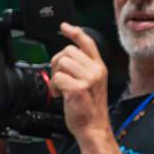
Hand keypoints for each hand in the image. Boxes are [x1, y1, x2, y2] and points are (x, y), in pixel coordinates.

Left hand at [50, 23, 109, 139]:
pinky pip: (57, 78)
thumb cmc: (90, 108)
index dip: (75, 32)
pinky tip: (60, 95)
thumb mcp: (91, 83)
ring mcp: (88, 79)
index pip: (87, 43)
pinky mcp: (78, 88)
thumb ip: (82, 69)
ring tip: (60, 88)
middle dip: (57, 63)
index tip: (64, 26)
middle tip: (59, 79)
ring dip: (55, 76)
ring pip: (61, 63)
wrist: (94, 127)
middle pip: (67, 51)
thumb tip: (65, 58)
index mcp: (99, 67)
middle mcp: (95, 70)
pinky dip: (54, 87)